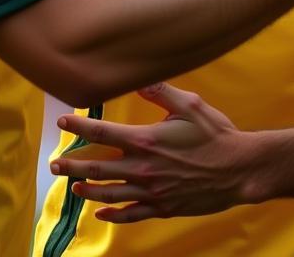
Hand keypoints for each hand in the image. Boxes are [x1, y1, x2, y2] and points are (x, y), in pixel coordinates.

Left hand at [51, 82, 249, 222]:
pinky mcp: (162, 208)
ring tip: (72, 187)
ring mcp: (151, 192)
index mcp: (146, 140)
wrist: (238, 169)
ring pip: (109, 194)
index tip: (62, 124)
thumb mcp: (190, 104)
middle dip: (71, 167)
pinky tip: (102, 213)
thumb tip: (137, 77)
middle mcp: (143, 169)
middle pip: (97, 169)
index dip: (78, 128)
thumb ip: (160, 92)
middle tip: (54, 165)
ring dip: (87, 191)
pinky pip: (131, 214)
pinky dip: (113, 215)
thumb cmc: (215, 134)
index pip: (102, 134)